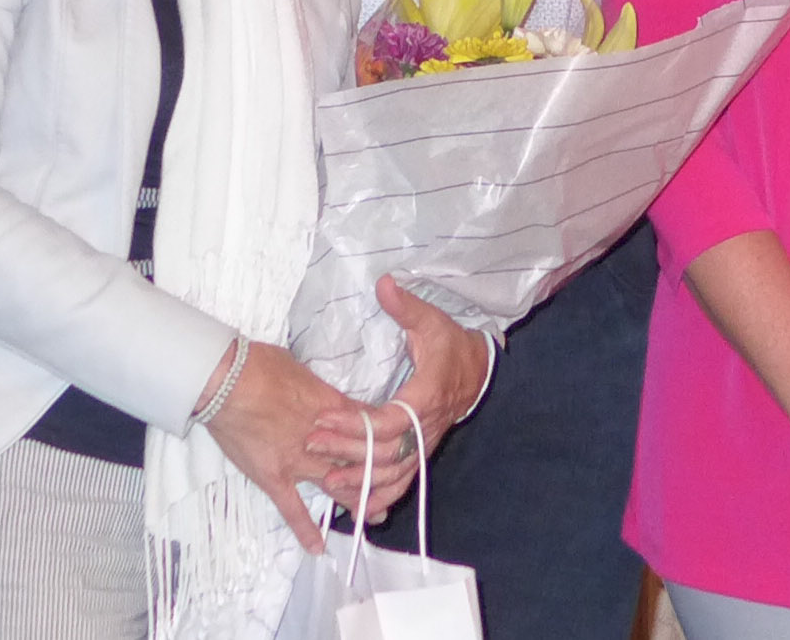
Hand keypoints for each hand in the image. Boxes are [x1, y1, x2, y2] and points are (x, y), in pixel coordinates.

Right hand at [199, 340, 384, 551]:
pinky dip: (305, 528)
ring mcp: (299, 461)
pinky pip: (292, 508)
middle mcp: (325, 439)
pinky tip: (317, 547)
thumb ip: (319, 391)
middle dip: (378, 474)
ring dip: (356, 500)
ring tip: (372, 515)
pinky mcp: (274, 476)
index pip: (367, 426)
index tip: (392, 446)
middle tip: (393, 488)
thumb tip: (324, 397)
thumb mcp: (302, 370)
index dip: (382, 438)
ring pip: (337, 485)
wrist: (227, 380)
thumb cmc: (261, 365)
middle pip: (360, 459)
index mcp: (333, 408)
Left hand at [305, 278, 487, 515]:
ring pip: (393, 476)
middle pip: (386, 453)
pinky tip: (354, 506)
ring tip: (325, 481)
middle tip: (311, 444)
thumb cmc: (450, 345)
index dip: (356, 426)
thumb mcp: (432, 320)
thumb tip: (384, 284)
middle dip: (347, 452)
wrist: (478, 371)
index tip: (324, 420)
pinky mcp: (420, 455)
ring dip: (360, 482)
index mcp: (426, 397)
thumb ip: (406, 307)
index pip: (389, 421)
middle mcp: (426, 428)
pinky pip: (401, 484)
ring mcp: (424, 445)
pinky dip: (378, 497)